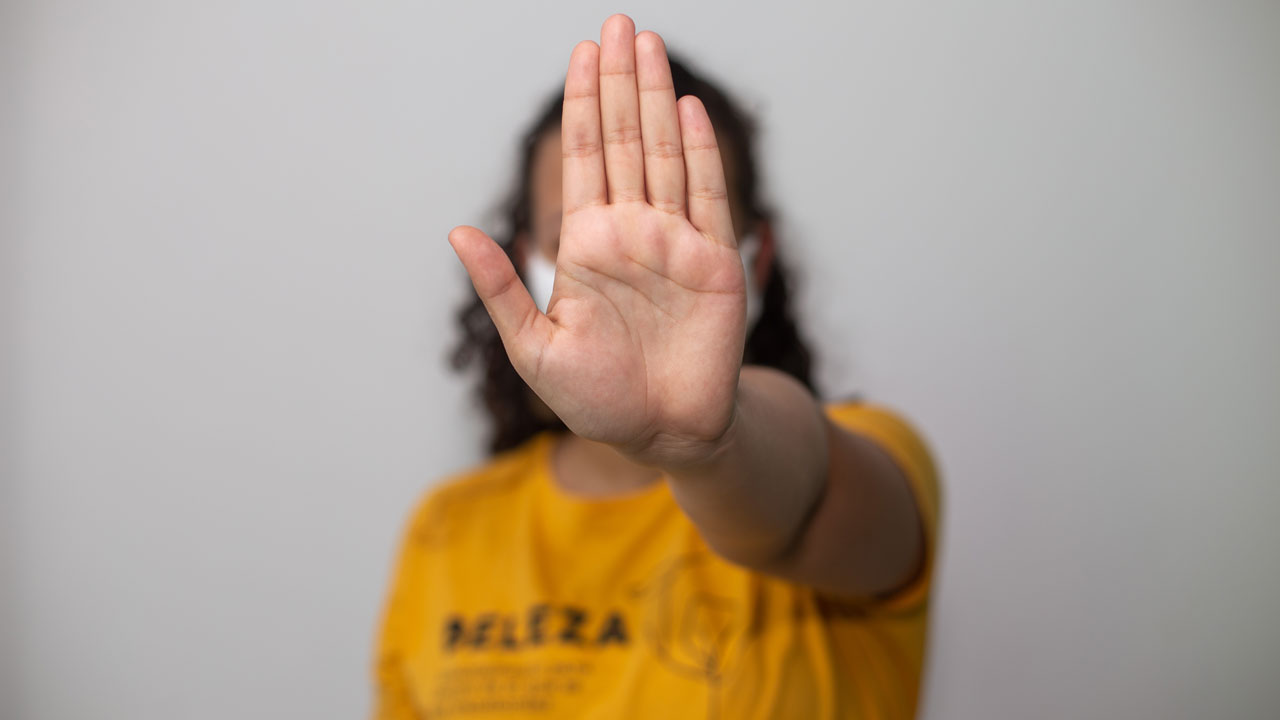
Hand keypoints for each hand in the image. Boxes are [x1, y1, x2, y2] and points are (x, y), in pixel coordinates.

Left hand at [449, 15, 744, 466]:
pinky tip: (687, 111)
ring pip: (664, 155)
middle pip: (622, 141)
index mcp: (587, 243)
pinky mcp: (714, 262)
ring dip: (655, 100)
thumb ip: (503, 288)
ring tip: (649, 44)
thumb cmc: (596, 398)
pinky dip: (700, 154)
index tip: (582, 53)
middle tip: (618, 23)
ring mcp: (675, 242)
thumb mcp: (534, 347)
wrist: (662, 434)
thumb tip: (458, 232)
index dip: (581, 105)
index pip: (582, 158)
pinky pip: (708, 197)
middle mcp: (631, 231)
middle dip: (619, 83)